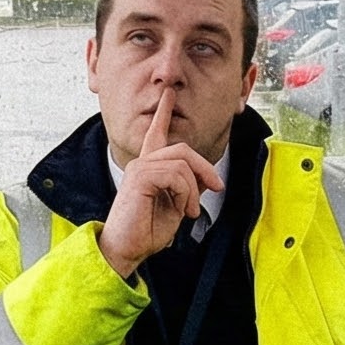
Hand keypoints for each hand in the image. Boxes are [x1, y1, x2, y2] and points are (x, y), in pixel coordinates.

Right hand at [99, 88, 223, 278]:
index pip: (156, 134)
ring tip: (189, 210)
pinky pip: (176, 175)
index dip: (163, 113)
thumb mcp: (177, 206)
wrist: (127, 249)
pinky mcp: (140, 176)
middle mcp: (142, 163)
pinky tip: (181, 210)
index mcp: (149, 168)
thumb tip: (205, 177)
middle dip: (205, 168)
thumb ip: (188, 187)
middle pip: (183, 149)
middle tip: (216, 187)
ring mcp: (140, 168)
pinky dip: (186, 193)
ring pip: (183, 164)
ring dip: (194, 190)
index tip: (168, 94)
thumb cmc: (147, 231)